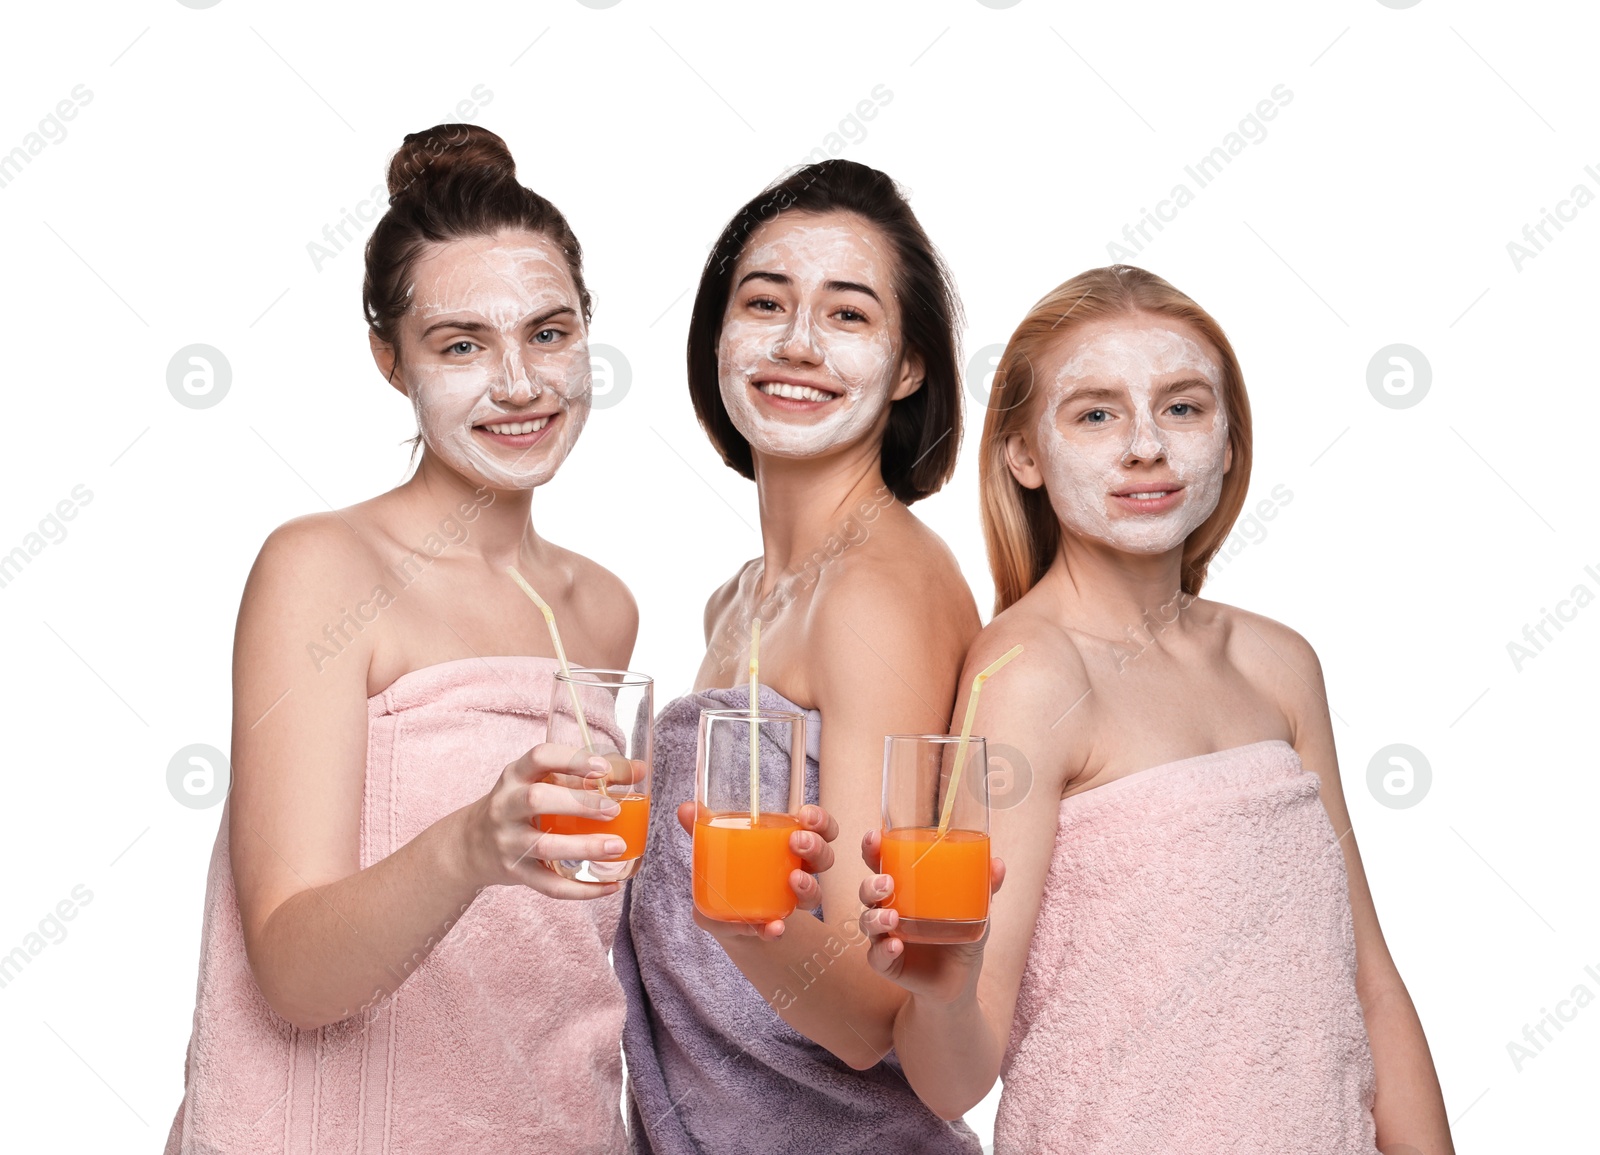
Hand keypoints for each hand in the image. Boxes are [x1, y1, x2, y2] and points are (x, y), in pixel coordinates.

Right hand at [463, 743, 629, 898]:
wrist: (469, 845)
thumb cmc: (518, 806)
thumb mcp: (539, 782)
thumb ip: (583, 775)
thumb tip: (639, 771)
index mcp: (515, 776)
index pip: (539, 757)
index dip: (572, 760)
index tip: (603, 768)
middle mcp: (505, 806)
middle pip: (536, 800)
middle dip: (578, 803)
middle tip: (613, 809)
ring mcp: (507, 841)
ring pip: (542, 845)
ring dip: (584, 847)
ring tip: (617, 846)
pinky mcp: (514, 873)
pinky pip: (548, 885)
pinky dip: (581, 890)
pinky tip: (610, 886)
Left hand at [676, 801, 838, 940]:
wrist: (727, 916)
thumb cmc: (730, 871)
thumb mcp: (717, 848)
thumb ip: (703, 830)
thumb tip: (684, 808)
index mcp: (790, 843)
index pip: (818, 828)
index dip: (821, 820)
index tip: (805, 815)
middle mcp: (799, 870)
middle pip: (823, 856)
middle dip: (816, 847)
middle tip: (797, 842)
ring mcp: (789, 901)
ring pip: (815, 893)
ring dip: (808, 886)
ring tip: (794, 880)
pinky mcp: (774, 925)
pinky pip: (782, 927)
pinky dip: (777, 928)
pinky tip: (773, 927)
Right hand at [856, 827, 1005, 1003]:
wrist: (959, 980)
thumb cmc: (961, 933)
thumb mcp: (976, 909)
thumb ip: (985, 887)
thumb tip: (998, 864)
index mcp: (904, 888)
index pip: (880, 863)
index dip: (872, 849)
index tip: (874, 837)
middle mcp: (888, 909)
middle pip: (867, 890)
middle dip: (871, 884)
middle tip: (887, 883)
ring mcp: (885, 937)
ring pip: (867, 921)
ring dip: (875, 917)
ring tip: (892, 917)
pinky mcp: (887, 963)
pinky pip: (877, 956)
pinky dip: (884, 951)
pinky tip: (896, 946)